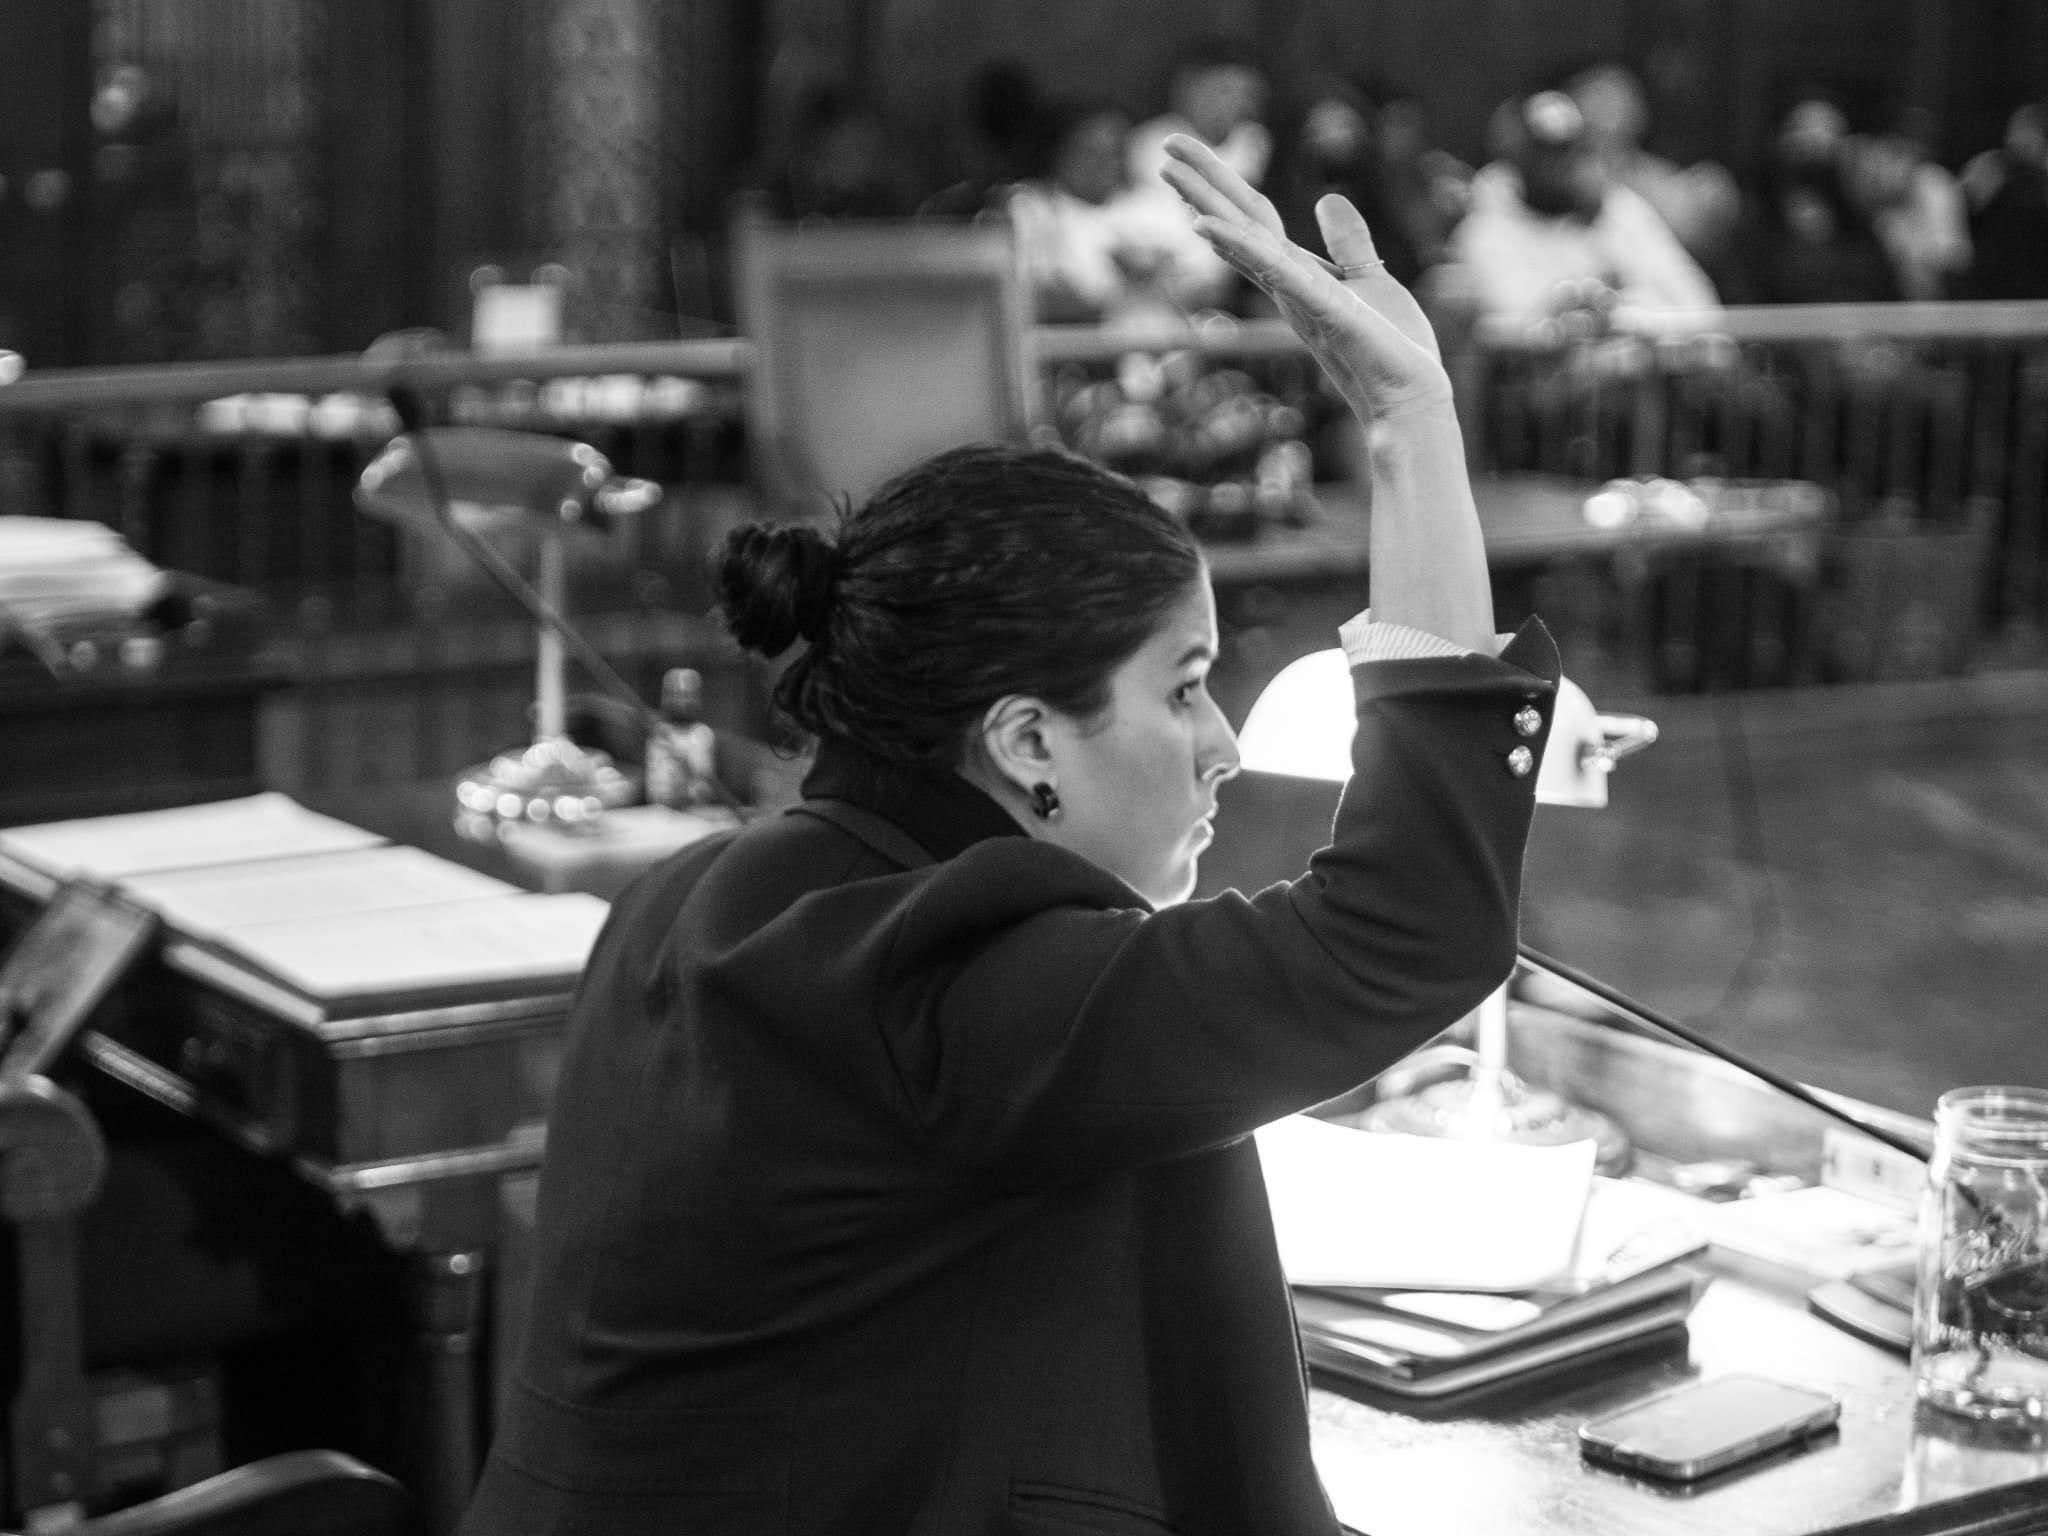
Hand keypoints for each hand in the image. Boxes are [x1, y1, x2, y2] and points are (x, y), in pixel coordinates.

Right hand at [1160, 134, 1453, 425]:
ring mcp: (1297, 294)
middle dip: (1202, 183)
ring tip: (1172, 172)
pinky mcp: (1318, 307)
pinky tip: (1207, 227)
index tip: (1187, 157)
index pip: (1252, 220)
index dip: (1221, 186)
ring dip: (1207, 205)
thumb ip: (1347, 242)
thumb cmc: (1390, 348)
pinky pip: (1273, 271)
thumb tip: (1327, 200)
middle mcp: (1286, 283)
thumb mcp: (1369, 278)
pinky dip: (1240, 247)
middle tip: (1164, 145)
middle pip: (1238, 222)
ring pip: (1244, 241)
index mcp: (1297, 273)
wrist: (1408, 396)